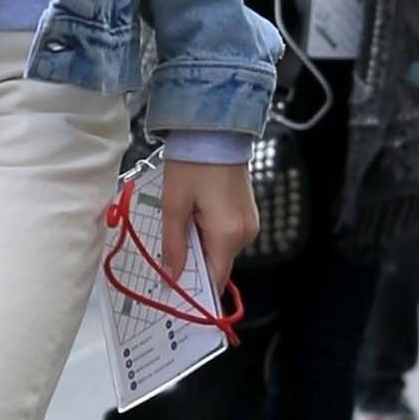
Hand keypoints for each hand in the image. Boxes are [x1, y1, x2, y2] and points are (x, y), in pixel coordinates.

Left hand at [159, 158, 257, 299]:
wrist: (215, 131)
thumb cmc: (192, 164)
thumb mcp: (173, 205)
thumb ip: (173, 245)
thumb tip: (172, 276)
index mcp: (228, 235)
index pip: (215, 279)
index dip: (194, 287)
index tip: (173, 288)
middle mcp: (245, 233)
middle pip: (218, 264)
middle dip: (194, 262)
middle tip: (168, 249)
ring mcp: (250, 222)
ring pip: (221, 250)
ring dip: (201, 245)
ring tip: (181, 223)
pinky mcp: (249, 212)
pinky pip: (228, 234)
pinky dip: (210, 233)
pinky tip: (195, 215)